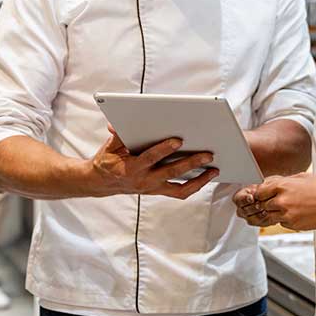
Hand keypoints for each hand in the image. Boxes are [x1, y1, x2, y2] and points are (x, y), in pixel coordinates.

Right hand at [89, 124, 218, 198]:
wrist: (100, 182)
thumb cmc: (107, 160)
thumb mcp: (110, 146)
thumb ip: (119, 134)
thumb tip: (121, 123)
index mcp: (131, 167)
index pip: (151, 157)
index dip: (164, 149)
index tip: (178, 140)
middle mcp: (144, 180)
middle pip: (172, 172)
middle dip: (191, 163)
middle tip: (208, 154)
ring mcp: (153, 188)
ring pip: (181, 188)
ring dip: (199, 179)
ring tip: (214, 169)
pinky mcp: (158, 191)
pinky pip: (180, 192)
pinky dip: (195, 186)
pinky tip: (206, 177)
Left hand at [234, 173, 315, 230]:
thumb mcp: (300, 177)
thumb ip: (283, 181)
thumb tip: (269, 183)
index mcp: (282, 185)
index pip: (259, 192)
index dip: (261, 194)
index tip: (265, 195)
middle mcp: (282, 200)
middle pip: (263, 205)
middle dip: (268, 204)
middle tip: (280, 202)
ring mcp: (287, 214)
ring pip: (271, 216)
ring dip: (276, 213)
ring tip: (291, 208)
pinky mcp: (294, 224)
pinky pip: (282, 223)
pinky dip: (286, 220)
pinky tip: (298, 213)